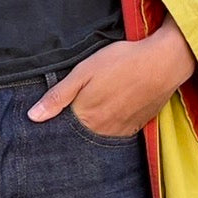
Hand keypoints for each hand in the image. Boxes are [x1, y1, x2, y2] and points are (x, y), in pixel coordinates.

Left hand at [26, 15, 196, 133]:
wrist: (164, 62)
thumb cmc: (122, 62)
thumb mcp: (84, 72)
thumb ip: (58, 96)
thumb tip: (32, 117)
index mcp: (87, 118)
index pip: (64, 131)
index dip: (58, 123)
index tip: (55, 117)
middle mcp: (104, 131)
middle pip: (82, 135)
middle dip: (76, 127)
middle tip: (82, 104)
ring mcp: (123, 130)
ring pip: (100, 135)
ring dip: (95, 126)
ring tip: (98, 105)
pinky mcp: (138, 126)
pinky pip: (118, 132)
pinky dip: (112, 124)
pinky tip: (114, 107)